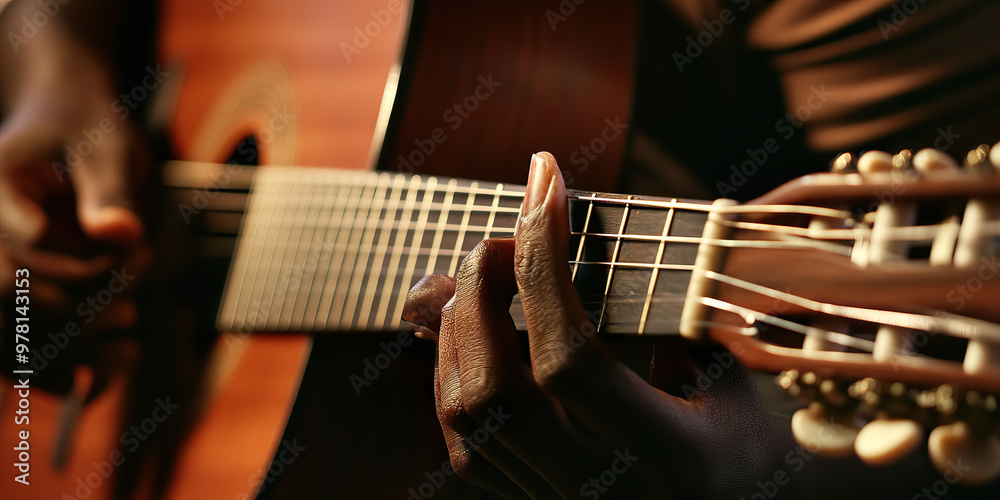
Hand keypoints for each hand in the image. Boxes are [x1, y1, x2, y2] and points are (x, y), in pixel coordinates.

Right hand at [0, 45, 149, 396]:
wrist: (69, 130)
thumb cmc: (88, 127)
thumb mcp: (107, 145)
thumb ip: (111, 188)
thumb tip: (120, 233)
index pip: (18, 243)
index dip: (67, 268)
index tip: (128, 259)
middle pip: (11, 295)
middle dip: (75, 311)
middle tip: (130, 316)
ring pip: (9, 332)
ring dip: (66, 351)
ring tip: (127, 356)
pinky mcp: (13, 294)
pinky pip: (20, 346)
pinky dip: (57, 367)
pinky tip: (101, 377)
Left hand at [404, 152, 784, 497]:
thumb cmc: (740, 450)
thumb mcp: (734, 384)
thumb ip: (668, 323)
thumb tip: (578, 258)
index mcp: (666, 456)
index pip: (571, 356)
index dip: (544, 265)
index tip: (546, 188)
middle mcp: (597, 489)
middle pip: (494, 388)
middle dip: (480, 293)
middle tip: (501, 238)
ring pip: (466, 415)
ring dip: (456, 329)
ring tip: (481, 274)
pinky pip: (463, 443)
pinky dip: (450, 374)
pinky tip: (469, 333)